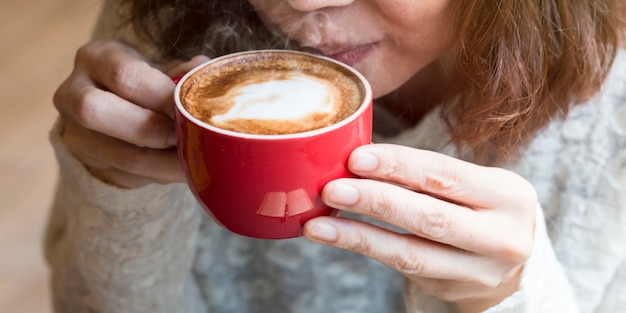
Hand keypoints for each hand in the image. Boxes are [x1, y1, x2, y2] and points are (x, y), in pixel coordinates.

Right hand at [53, 40, 208, 187]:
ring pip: (122, 155)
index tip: (191, 108)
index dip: (161, 95)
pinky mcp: (87, 164)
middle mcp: (73, 92)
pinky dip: (163, 175)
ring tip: (197, 161)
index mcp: (96, 58)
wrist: (108, 110)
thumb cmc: (143, 84)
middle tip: (187, 135)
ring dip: (166, 163)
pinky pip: (130, 176)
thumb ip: (180, 73)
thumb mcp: (157, 70)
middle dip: (154, 129)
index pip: (125, 75)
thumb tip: (202, 69)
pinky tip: (183, 171)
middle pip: (99, 111)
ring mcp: (74, 132)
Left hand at [303, 143, 536, 311]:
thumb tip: (359, 160)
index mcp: (508, 196)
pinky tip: (337, 236)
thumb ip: (429, 174)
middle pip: (429, 217)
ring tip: (320, 225)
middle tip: (333, 189)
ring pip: (411, 253)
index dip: (398, 166)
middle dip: (375, 201)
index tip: (356, 158)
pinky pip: (402, 268)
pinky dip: (366, 249)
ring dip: (359, 236)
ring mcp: (478, 271)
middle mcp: (501, 237)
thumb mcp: (472, 183)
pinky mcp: (451, 289)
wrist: (507, 259)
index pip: (444, 175)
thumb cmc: (480, 207)